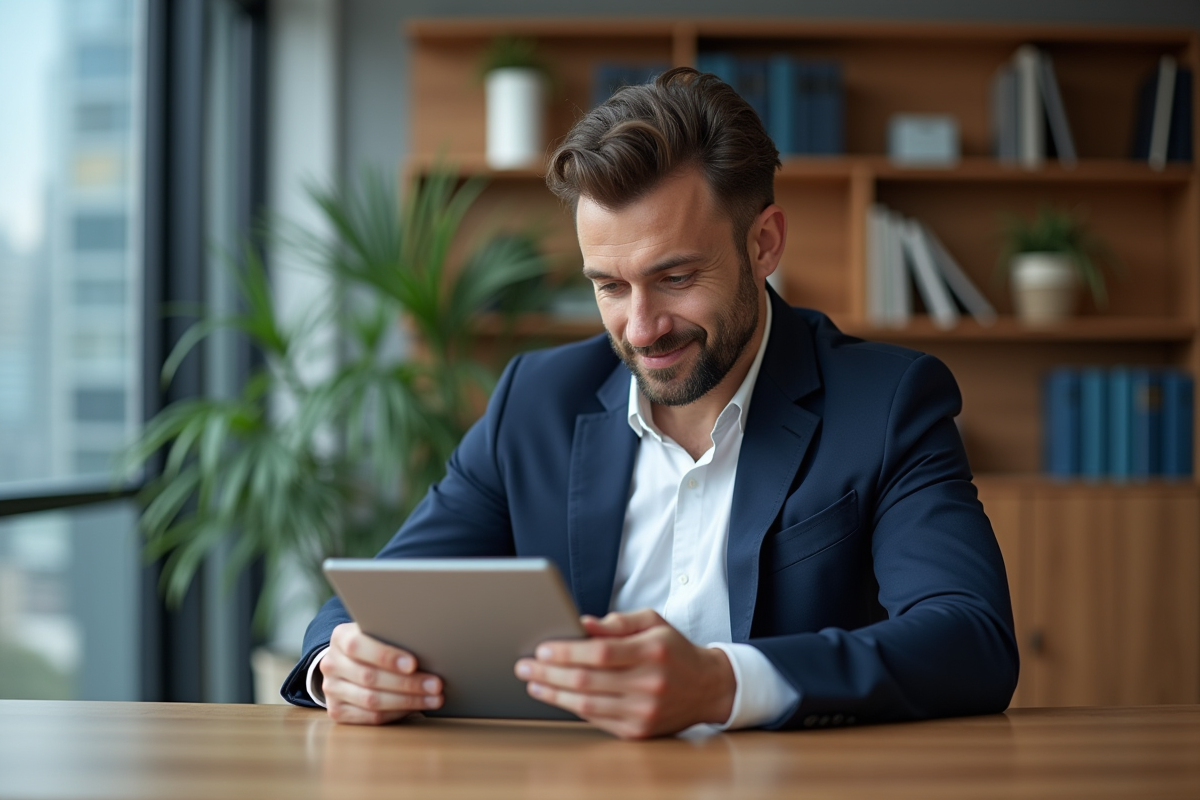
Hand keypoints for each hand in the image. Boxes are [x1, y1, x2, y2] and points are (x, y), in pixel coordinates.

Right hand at [319, 622, 443, 724]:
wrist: (349, 662)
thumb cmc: (374, 643)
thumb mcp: (379, 632)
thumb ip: (394, 636)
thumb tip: (429, 646)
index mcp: (340, 637)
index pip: (358, 646)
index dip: (386, 656)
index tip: (413, 664)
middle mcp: (331, 663)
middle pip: (369, 677)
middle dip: (407, 683)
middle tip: (436, 684)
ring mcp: (331, 689)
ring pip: (371, 700)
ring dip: (408, 701)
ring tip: (433, 698)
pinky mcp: (337, 711)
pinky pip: (370, 717)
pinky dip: (397, 713)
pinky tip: (416, 708)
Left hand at [513, 610, 735, 738]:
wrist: (707, 687)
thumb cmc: (674, 649)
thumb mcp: (653, 622)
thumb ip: (618, 622)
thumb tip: (581, 624)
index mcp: (652, 650)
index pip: (600, 652)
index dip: (567, 651)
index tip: (542, 648)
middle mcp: (649, 683)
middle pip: (587, 680)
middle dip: (549, 673)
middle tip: (524, 666)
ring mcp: (644, 711)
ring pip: (587, 704)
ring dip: (553, 694)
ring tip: (532, 683)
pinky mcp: (638, 731)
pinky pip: (596, 719)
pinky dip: (571, 708)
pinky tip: (555, 697)